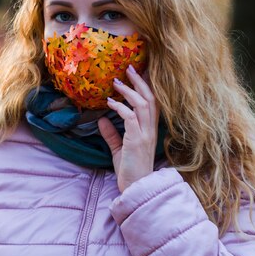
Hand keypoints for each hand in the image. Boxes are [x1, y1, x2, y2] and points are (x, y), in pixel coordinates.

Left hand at [98, 65, 159, 192]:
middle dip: (140, 81)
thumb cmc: (129, 170)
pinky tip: (109, 103)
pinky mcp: (137, 141)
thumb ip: (112, 134)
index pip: (153, 102)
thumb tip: (101, 119)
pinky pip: (131, 118)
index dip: (146, 86)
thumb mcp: (119, 149)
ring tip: (117, 81)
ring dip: (129, 90)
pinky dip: (120, 108)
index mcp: (149, 129)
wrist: (135, 188)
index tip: (137, 72)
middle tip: (129, 67)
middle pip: (151, 98)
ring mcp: (145, 134)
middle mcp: (150, 129)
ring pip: (143, 104)